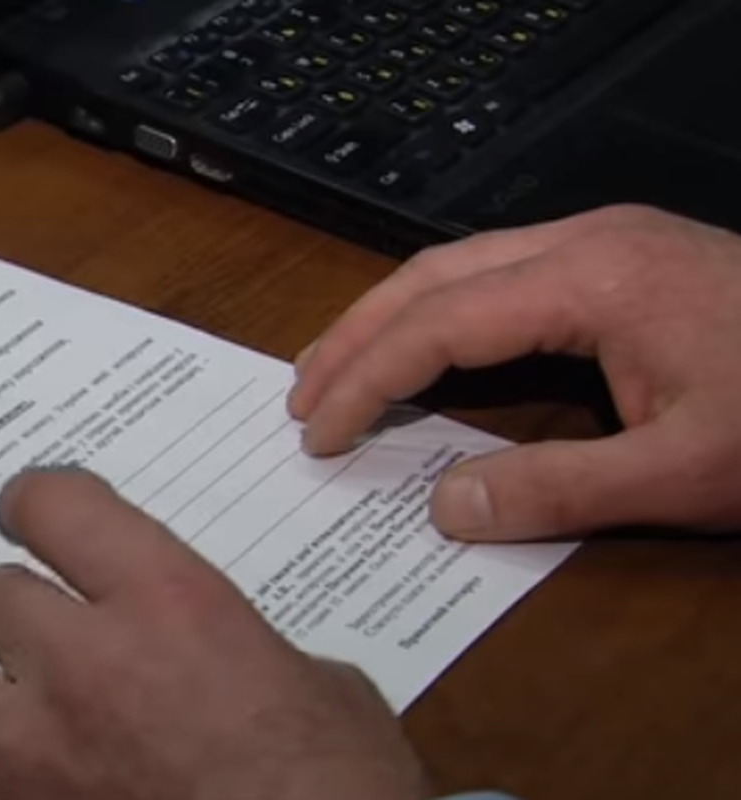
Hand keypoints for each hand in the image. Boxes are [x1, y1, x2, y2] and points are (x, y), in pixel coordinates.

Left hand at [0, 468, 428, 799]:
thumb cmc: (346, 789)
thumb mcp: (322, 688)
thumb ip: (240, 644)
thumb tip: (215, 648)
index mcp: (166, 605)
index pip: (51, 502)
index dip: (41, 503)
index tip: (41, 516)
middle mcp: (79, 667)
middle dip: (17, 615)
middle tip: (45, 639)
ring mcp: (24, 761)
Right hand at [289, 204, 740, 540]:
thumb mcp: (687, 472)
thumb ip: (560, 491)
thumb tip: (445, 507)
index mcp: (591, 277)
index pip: (438, 322)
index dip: (365, 377)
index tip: (318, 433)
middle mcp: (585, 239)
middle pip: (430, 273)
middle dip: (354, 334)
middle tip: (301, 398)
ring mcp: (604, 238)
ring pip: (458, 262)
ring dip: (389, 315)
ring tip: (338, 371)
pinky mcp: (621, 253)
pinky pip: (497, 270)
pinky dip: (438, 310)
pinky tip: (425, 347)